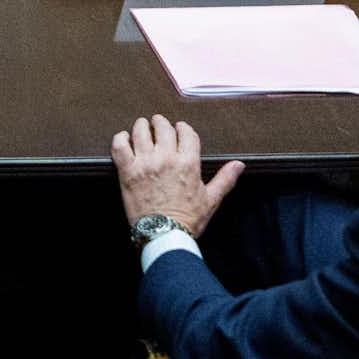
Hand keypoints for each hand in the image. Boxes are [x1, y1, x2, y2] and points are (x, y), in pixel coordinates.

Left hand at [112, 113, 242, 237]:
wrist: (164, 235)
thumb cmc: (188, 220)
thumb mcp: (211, 199)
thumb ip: (225, 179)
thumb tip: (239, 164)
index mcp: (188, 163)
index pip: (186, 133)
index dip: (183, 128)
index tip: (180, 128)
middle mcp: (166, 158)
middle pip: (162, 127)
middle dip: (161, 123)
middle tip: (158, 123)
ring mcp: (145, 163)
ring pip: (140, 132)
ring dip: (141, 126)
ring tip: (142, 126)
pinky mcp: (127, 171)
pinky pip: (119, 146)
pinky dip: (120, 138)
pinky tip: (124, 138)